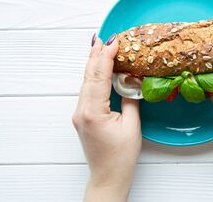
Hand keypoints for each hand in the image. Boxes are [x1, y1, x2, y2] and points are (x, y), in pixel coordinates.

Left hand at [72, 34, 141, 201]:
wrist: (108, 177)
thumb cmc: (121, 157)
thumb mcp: (132, 125)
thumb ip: (130, 99)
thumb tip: (131, 79)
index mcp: (93, 111)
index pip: (100, 76)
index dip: (106, 56)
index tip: (114, 40)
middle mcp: (82, 110)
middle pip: (89, 75)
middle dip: (96, 54)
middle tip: (104, 36)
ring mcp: (79, 113)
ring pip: (86, 81)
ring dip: (94, 63)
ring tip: (100, 46)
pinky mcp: (82, 116)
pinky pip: (87, 90)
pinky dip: (94, 76)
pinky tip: (99, 68)